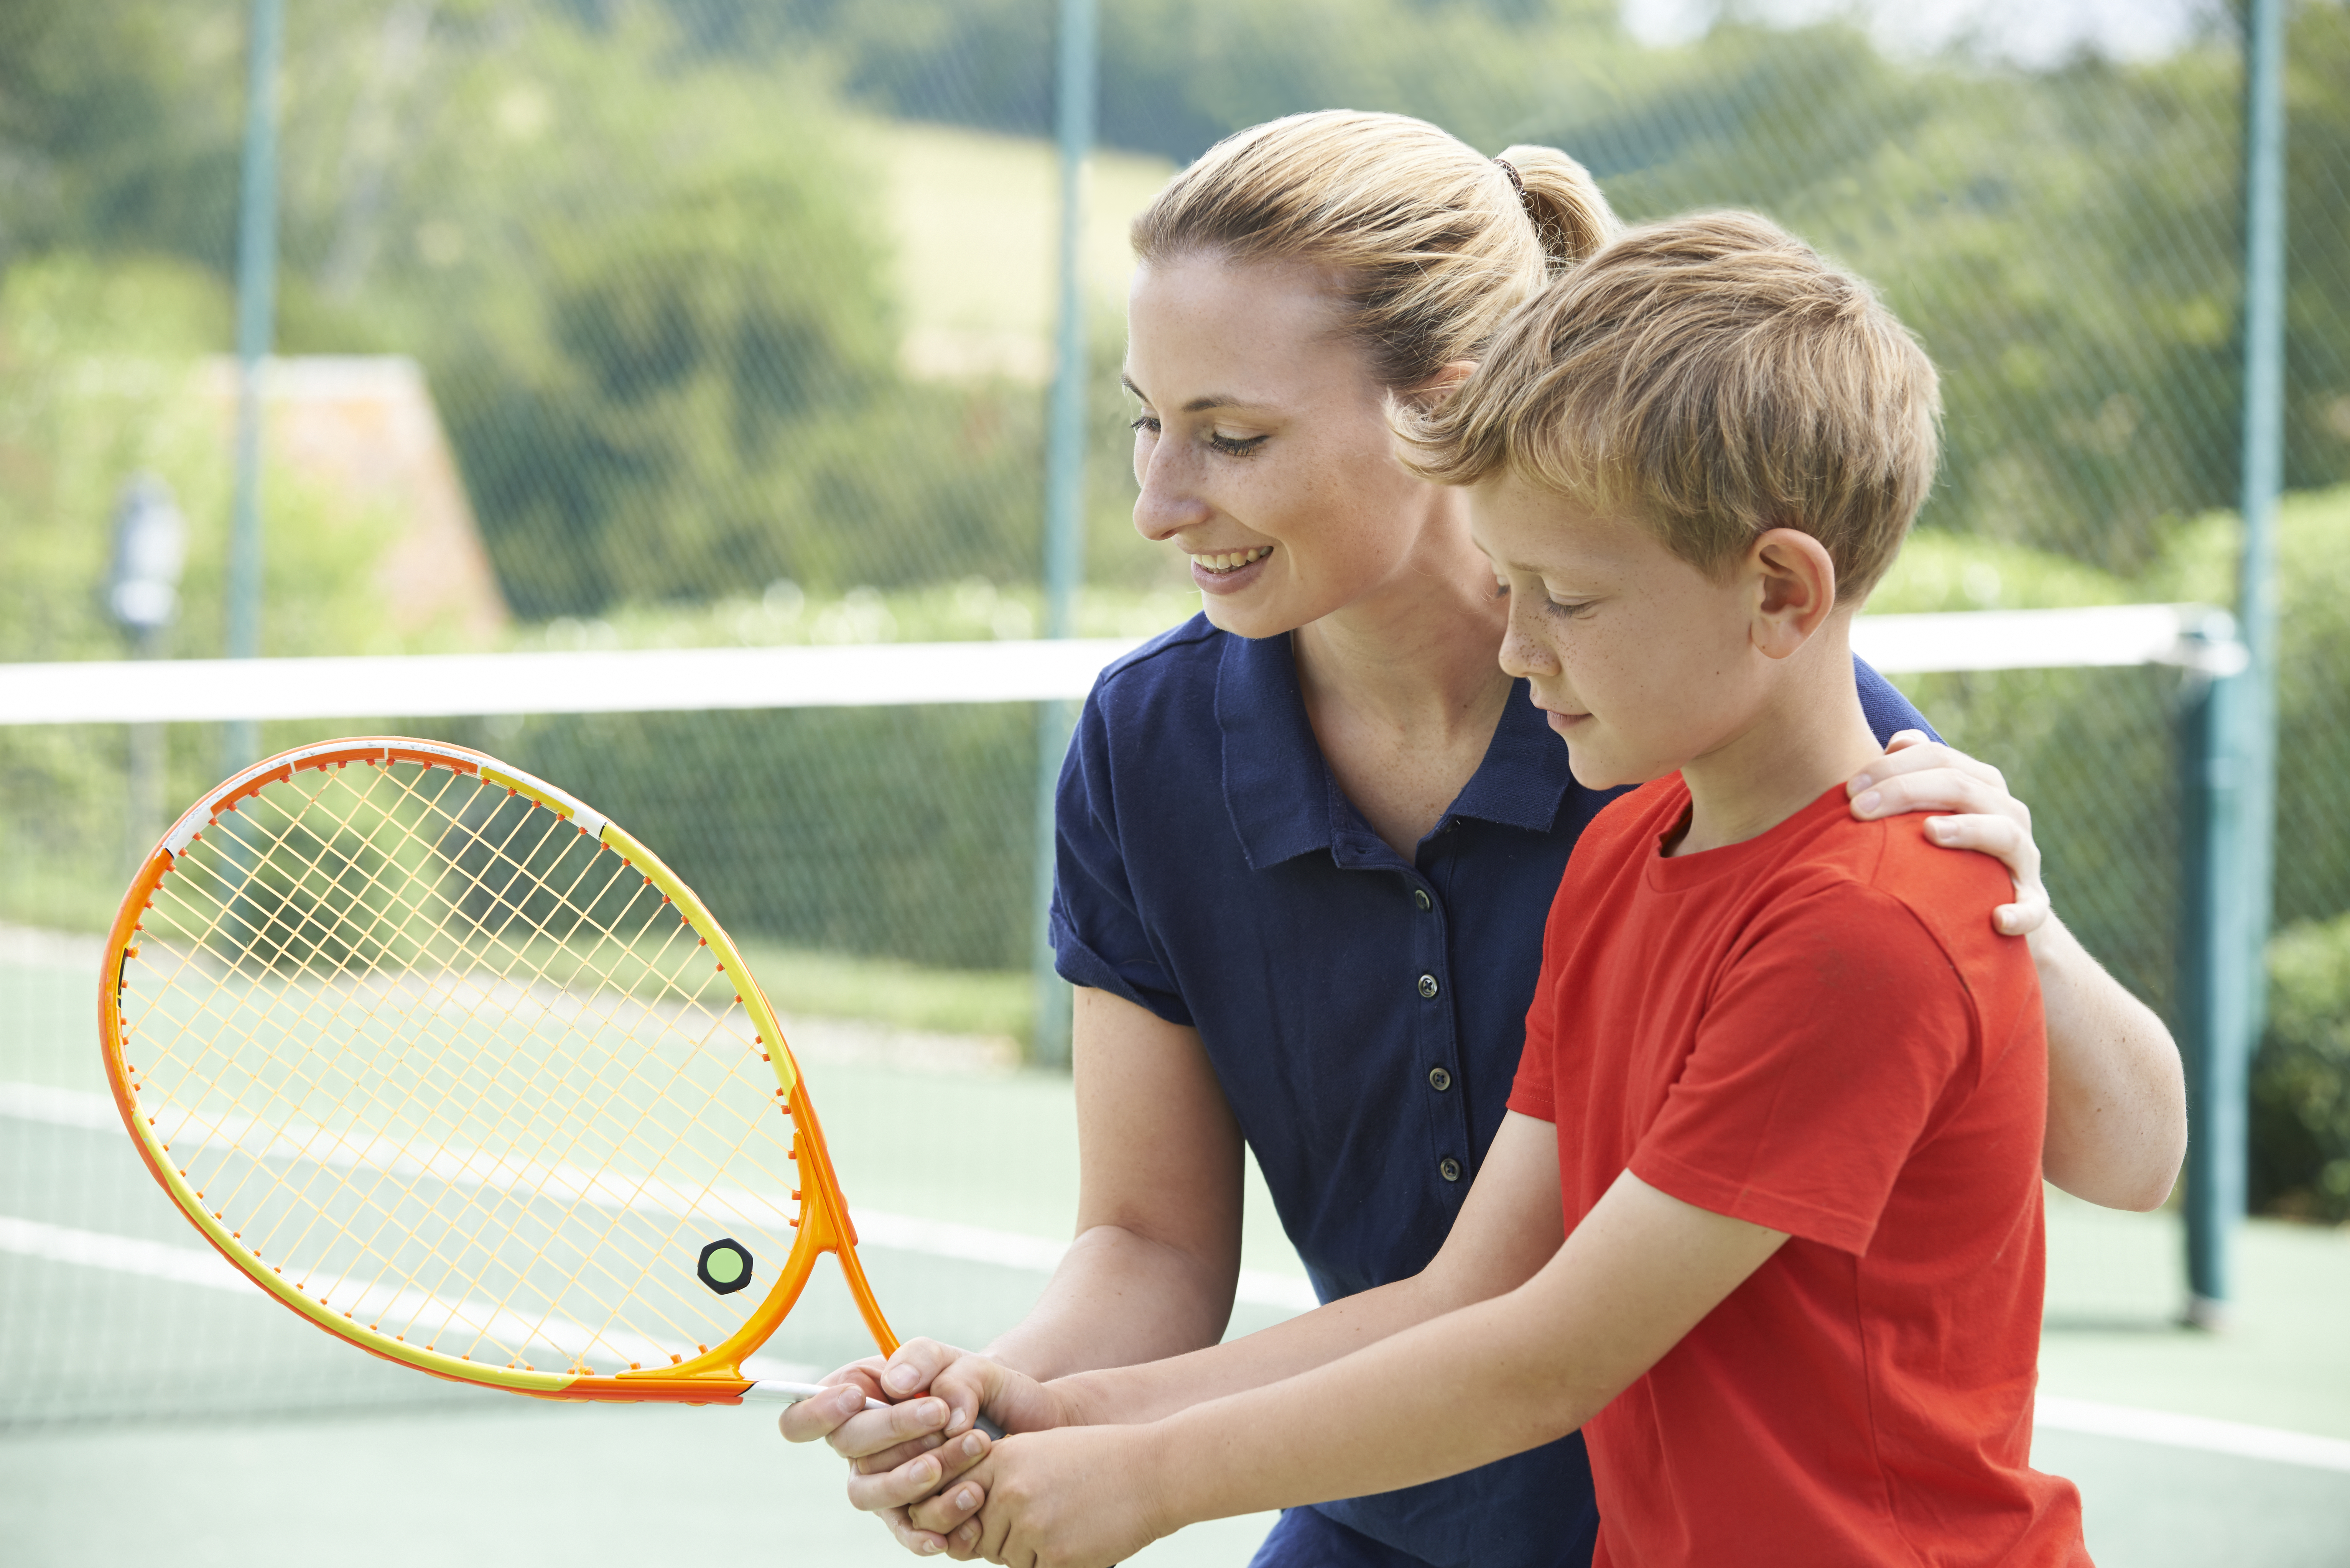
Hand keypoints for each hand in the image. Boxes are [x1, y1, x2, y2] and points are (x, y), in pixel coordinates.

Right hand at [777, 1343, 992, 1557]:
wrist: (1012, 1419)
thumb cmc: (970, 1384)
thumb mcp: (952, 1357)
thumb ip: (923, 1359)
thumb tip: (896, 1385)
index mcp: (854, 1401)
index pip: (801, 1417)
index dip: (817, 1411)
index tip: (857, 1397)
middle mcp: (860, 1448)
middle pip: (846, 1447)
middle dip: (893, 1428)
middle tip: (942, 1414)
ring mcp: (882, 1484)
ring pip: (870, 1493)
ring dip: (910, 1477)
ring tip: (964, 1450)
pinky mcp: (911, 1515)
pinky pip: (905, 1531)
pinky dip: (923, 1533)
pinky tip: (946, 1531)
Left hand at [914, 1425, 1167, 1567]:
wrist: (1153, 1471)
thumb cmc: (1098, 1458)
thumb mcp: (1040, 1448)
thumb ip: (999, 1472)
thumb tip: (964, 1509)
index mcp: (1001, 1459)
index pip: (954, 1498)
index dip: (962, 1513)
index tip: (978, 1516)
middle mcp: (1010, 1492)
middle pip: (980, 1537)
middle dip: (1002, 1536)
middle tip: (1040, 1520)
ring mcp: (1032, 1526)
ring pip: (1007, 1558)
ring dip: (1028, 1552)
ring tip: (1064, 1523)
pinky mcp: (1056, 1556)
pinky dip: (1053, 1563)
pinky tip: (1078, 1538)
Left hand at [1846, 731, 2048, 937]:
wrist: (1989, 909)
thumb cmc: (1947, 851)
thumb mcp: (1933, 808)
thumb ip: (1915, 774)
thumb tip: (1899, 741)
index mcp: (1981, 786)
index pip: (1938, 758)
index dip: (1891, 767)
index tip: (1848, 788)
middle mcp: (2007, 814)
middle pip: (1962, 787)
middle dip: (1907, 791)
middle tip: (1858, 810)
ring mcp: (2023, 858)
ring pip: (2004, 833)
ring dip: (1969, 830)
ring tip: (1930, 831)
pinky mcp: (2032, 902)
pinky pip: (2032, 908)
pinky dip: (2020, 913)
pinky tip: (1997, 920)